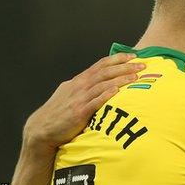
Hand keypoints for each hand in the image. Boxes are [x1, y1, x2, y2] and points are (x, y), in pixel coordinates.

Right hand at [23, 53, 144, 153]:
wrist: (42, 129)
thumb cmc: (59, 112)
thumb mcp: (70, 93)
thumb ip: (84, 86)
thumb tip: (98, 80)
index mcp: (79, 80)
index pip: (101, 64)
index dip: (118, 59)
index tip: (133, 55)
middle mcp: (80, 86)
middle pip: (105, 72)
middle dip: (125, 67)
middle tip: (142, 65)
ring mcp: (80, 99)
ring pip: (103, 85)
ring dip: (120, 79)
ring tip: (136, 77)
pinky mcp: (79, 112)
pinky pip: (95, 102)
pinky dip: (106, 95)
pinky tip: (117, 91)